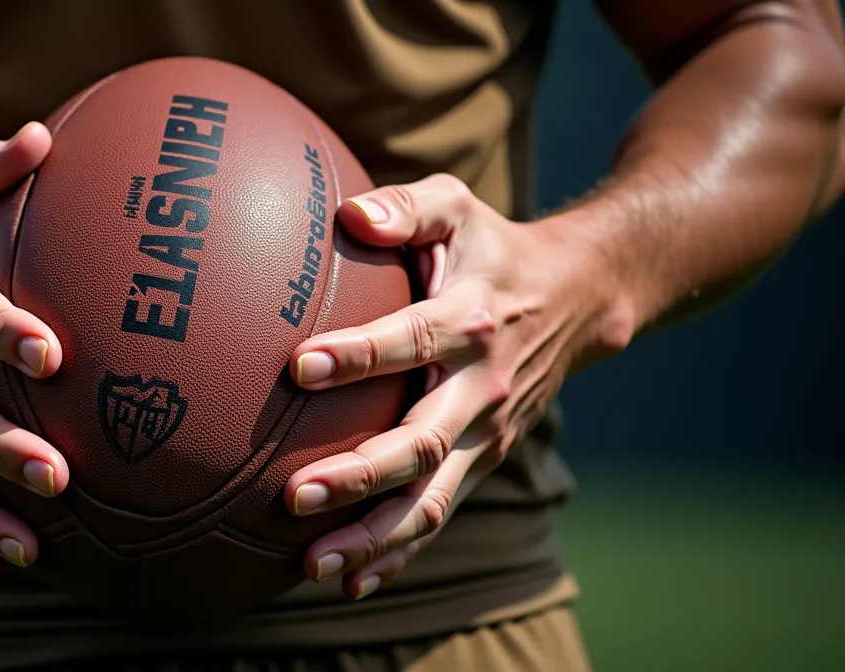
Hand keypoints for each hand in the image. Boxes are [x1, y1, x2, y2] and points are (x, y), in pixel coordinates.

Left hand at [283, 174, 628, 598]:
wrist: (582, 297)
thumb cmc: (491, 246)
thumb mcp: (456, 207)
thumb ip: (405, 207)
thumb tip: (348, 216)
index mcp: (471, 319)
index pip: (412, 340)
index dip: (359, 356)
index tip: (299, 368)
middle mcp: (483, 386)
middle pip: (422, 442)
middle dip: (359, 475)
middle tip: (293, 496)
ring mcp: (489, 432)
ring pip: (433, 498)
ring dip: (375, 536)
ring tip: (311, 564)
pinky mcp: (486, 459)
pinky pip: (441, 512)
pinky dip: (399, 552)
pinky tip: (348, 580)